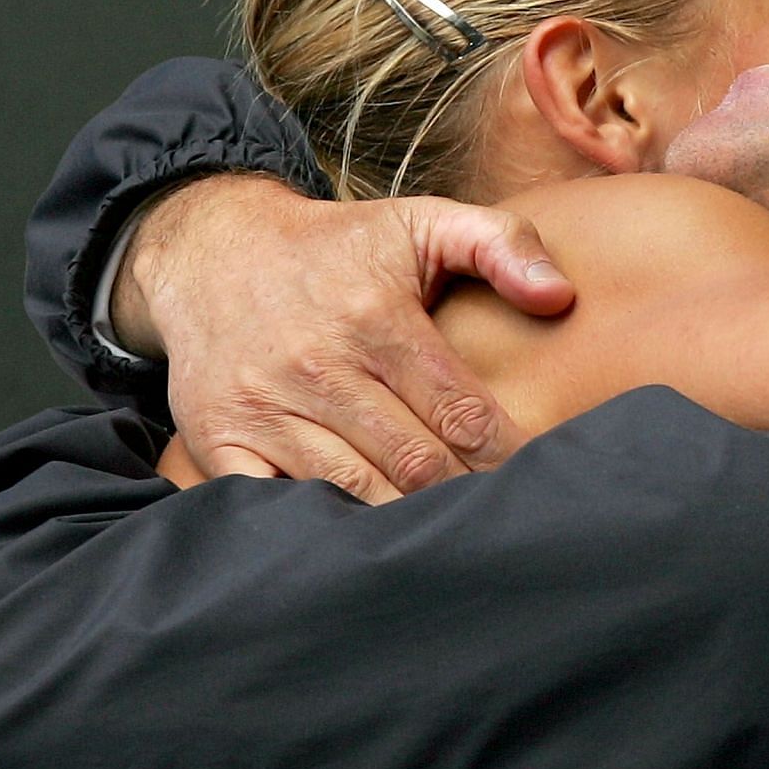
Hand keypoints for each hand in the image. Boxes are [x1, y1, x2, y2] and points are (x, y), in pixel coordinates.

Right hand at [115, 175, 575, 501]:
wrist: (208, 253)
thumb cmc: (334, 250)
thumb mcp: (418, 222)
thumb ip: (500, 244)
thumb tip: (559, 295)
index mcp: (376, 318)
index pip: (461, 412)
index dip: (507, 455)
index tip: (538, 478)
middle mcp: (318, 367)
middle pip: (415, 465)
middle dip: (466, 498)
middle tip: (506, 523)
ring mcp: (265, 409)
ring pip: (356, 494)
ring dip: (408, 526)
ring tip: (454, 544)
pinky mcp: (220, 442)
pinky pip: (278, 508)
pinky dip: (322, 533)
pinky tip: (364, 545)